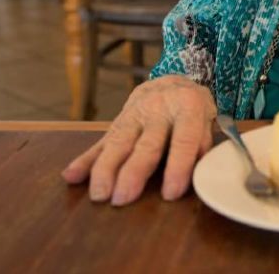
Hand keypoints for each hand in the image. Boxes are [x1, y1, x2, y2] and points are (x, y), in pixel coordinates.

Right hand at [61, 75, 216, 205]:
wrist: (170, 79)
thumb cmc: (192, 107)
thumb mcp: (207, 117)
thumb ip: (202, 143)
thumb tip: (198, 170)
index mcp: (187, 107)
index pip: (182, 139)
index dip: (177, 167)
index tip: (170, 194)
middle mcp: (158, 109)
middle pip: (145, 144)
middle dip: (132, 172)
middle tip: (122, 198)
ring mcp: (134, 114)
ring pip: (118, 142)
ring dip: (105, 169)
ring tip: (98, 194)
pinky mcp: (116, 121)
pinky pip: (100, 142)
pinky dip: (84, 160)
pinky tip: (71, 176)